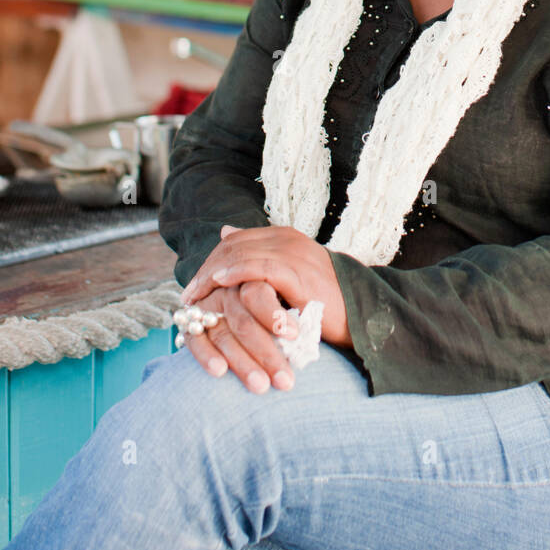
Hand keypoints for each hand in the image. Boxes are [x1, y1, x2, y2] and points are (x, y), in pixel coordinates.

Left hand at [181, 225, 352, 349]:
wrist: (361, 317)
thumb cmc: (324, 306)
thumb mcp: (289, 278)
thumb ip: (259, 258)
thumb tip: (225, 232)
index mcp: (286, 238)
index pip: (236, 241)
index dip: (212, 261)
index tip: (194, 287)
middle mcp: (288, 240)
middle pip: (234, 246)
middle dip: (206, 270)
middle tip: (188, 296)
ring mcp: (294, 253)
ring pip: (240, 254)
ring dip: (212, 275)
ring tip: (195, 296)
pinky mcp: (298, 272)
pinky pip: (258, 267)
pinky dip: (234, 273)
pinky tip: (218, 284)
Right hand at [181, 282, 298, 393]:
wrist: (249, 319)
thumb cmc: (286, 310)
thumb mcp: (295, 300)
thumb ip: (301, 307)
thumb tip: (330, 319)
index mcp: (254, 277)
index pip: (259, 292)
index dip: (274, 314)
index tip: (294, 335)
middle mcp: (228, 289)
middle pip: (244, 319)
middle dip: (265, 352)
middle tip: (286, 381)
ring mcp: (208, 306)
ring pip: (223, 333)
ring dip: (242, 362)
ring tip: (261, 387)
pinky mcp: (192, 325)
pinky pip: (196, 340)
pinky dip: (206, 355)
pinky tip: (219, 372)